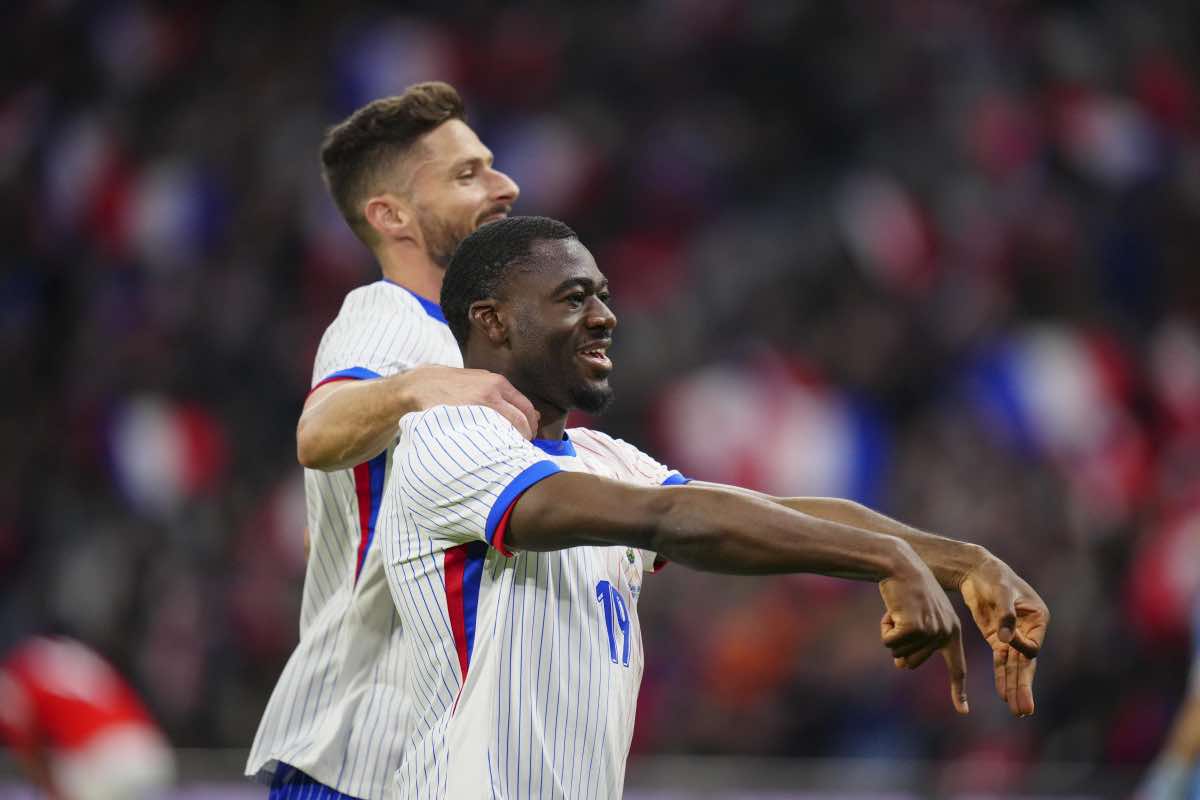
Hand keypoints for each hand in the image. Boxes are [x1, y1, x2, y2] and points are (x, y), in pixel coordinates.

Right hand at [403, 366, 538, 438]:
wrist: (421, 385)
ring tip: (507, 452)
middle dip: (525, 437)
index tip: (528, 436)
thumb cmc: (452, 385)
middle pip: (521, 421)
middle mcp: (492, 393)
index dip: (531, 425)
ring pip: (507, 431)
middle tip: (521, 448)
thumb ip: (503, 395)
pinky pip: (488, 437)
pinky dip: (494, 445)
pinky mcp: (465, 419)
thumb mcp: (479, 381)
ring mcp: (479, 407)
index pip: (526, 408)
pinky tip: (492, 451)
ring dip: (511, 443)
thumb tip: (533, 415)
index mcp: (498, 383)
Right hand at [878, 546, 969, 714]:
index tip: (963, 711)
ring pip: (900, 652)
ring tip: (898, 610)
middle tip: (900, 617)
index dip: (957, 690)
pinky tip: (891, 610)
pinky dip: (884, 629)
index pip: (957, 667)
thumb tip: (902, 665)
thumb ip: (915, 642)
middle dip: (898, 644)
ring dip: (891, 634)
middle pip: (912, 661)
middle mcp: (946, 633)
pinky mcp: (915, 627)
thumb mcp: (915, 616)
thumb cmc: (904, 589)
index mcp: (952, 631)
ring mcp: (932, 631)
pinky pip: (889, 642)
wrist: (900, 564)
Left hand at [958, 553, 1048, 716]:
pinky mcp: (998, 639)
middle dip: (1024, 686)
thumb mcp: (1001, 590)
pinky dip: (1002, 678)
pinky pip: (1002, 663)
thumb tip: (1004, 639)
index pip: (1032, 644)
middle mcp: (1029, 630)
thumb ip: (1004, 614)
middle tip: (1024, 710)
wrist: (976, 571)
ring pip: (1015, 667)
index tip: (1004, 638)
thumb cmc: (993, 576)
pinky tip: (1004, 696)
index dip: (1019, 646)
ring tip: (1018, 711)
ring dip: (1015, 688)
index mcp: (1038, 618)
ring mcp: (1013, 637)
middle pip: (1027, 663)